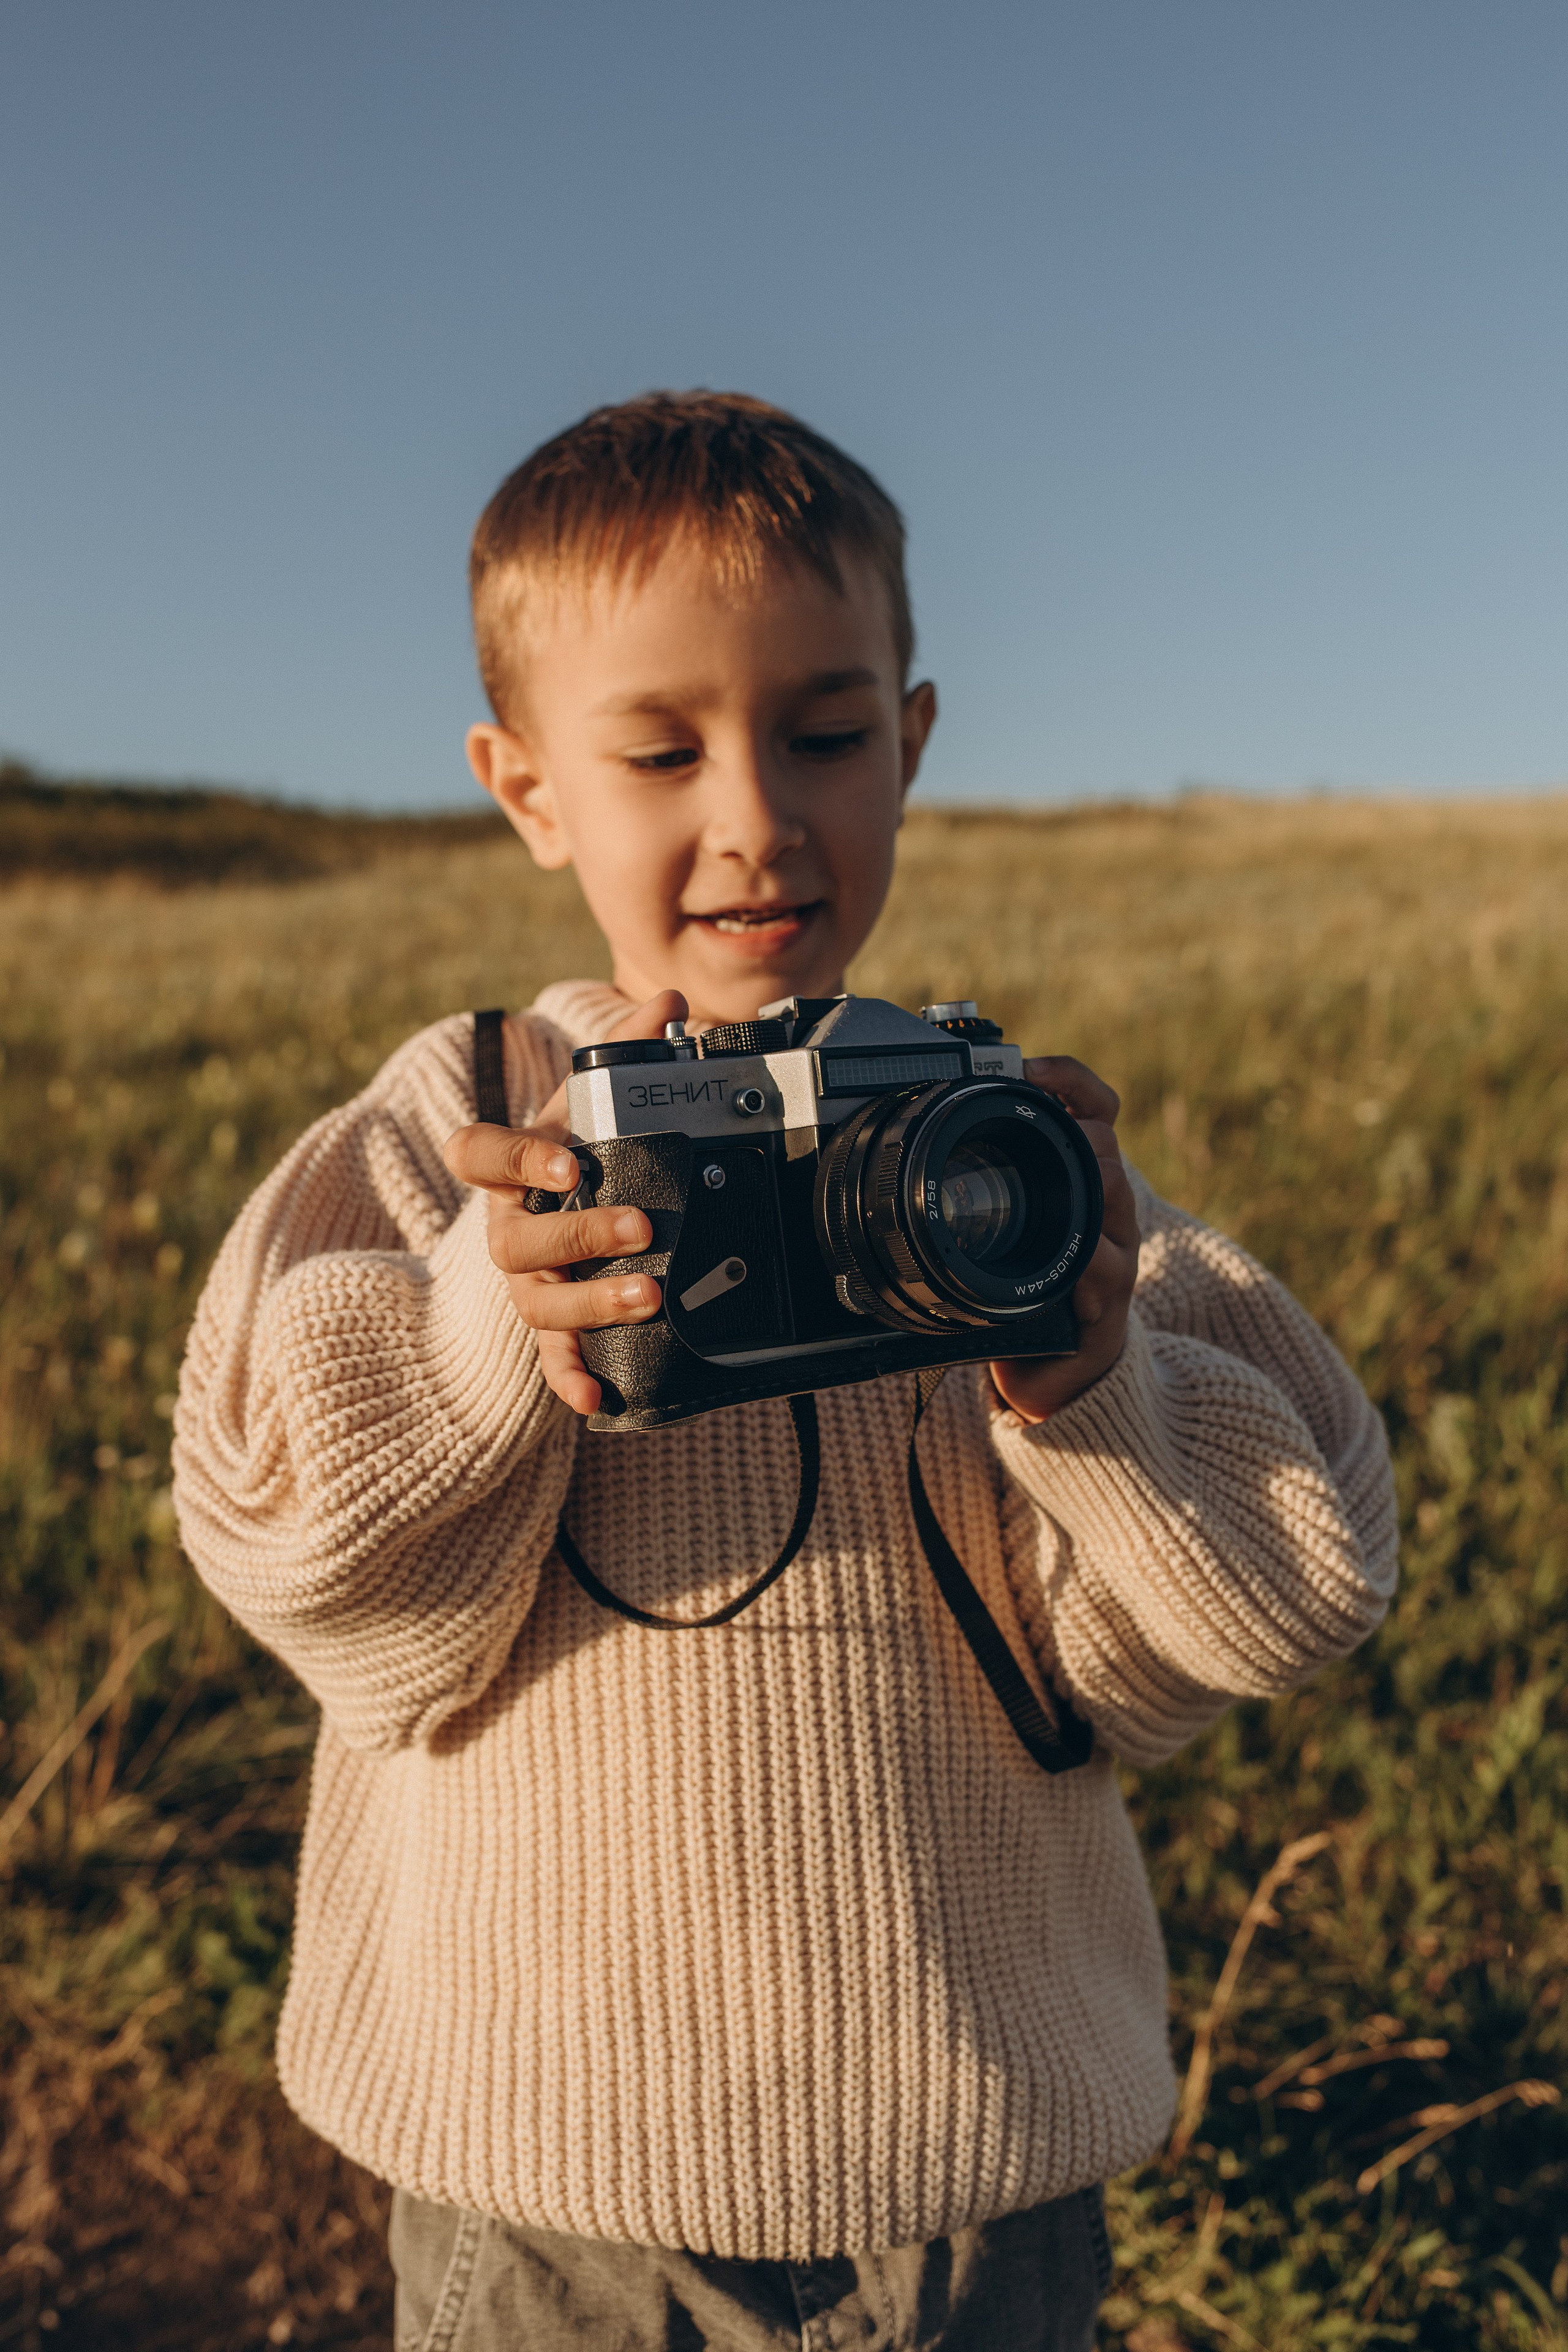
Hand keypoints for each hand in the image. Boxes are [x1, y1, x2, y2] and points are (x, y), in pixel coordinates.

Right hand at [443, 990, 687, 1415]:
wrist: (564, 1203)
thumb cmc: (577, 1149)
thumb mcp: (597, 1099)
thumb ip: (628, 1047)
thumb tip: (666, 1001)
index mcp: (510, 1166)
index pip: (480, 1154)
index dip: (516, 1158)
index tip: (567, 1162)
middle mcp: (507, 1227)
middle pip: (519, 1241)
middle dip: (580, 1236)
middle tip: (640, 1227)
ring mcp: (524, 1282)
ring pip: (539, 1302)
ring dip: (591, 1303)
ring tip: (650, 1298)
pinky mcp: (548, 1327)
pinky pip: (550, 1359)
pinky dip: (571, 1378)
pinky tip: (599, 1398)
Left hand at [987, 1056, 1138, 1422]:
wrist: (1055, 1371)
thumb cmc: (1028, 1288)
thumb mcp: (1009, 1229)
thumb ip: (986, 1183)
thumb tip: (923, 1128)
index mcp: (1077, 1180)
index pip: (1094, 1108)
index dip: (1071, 1080)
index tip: (1033, 1067)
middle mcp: (1103, 1208)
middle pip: (1106, 1144)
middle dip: (1079, 1128)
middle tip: (1047, 1124)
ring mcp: (1113, 1251)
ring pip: (1115, 1197)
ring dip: (1091, 1184)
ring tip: (1064, 1181)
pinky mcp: (1109, 1300)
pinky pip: (1106, 1272)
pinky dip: (1087, 1265)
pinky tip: (1072, 1270)